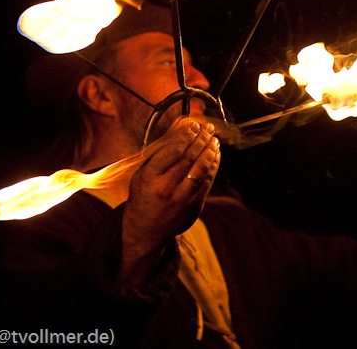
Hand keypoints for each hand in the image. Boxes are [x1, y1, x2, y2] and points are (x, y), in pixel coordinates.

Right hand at [118, 116, 220, 286]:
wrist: (145, 231)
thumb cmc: (143, 198)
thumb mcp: (141, 176)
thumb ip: (158, 157)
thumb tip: (180, 135)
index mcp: (149, 177)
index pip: (172, 151)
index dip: (186, 135)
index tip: (194, 125)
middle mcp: (165, 188)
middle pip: (189, 158)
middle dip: (202, 140)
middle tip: (208, 129)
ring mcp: (181, 199)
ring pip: (202, 169)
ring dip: (211, 152)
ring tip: (214, 140)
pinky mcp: (194, 207)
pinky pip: (208, 182)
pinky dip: (213, 166)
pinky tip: (215, 157)